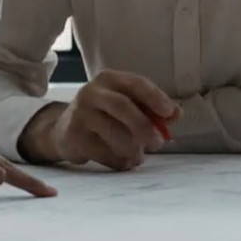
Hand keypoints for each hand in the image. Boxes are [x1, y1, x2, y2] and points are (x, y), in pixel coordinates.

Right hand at [21, 70, 177, 170]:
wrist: (64, 130)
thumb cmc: (105, 115)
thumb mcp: (127, 104)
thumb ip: (153, 109)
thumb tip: (176, 114)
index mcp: (109, 79)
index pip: (135, 83)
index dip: (155, 97)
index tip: (170, 112)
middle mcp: (92, 92)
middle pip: (122, 107)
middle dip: (144, 126)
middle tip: (158, 143)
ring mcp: (80, 115)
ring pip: (114, 134)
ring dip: (133, 149)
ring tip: (138, 155)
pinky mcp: (74, 138)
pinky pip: (105, 153)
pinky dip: (120, 161)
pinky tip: (123, 161)